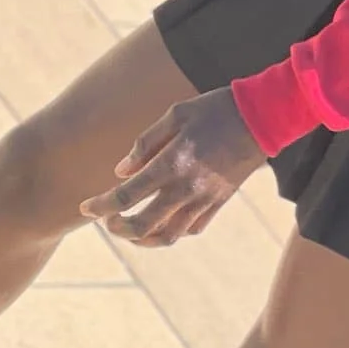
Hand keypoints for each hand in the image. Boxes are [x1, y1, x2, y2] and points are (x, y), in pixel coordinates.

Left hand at [80, 88, 264, 246]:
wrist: (262, 117)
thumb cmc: (216, 109)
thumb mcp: (176, 113)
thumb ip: (145, 143)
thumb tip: (121, 171)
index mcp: (171, 163)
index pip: (125, 196)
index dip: (100, 205)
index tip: (86, 206)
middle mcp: (185, 188)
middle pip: (142, 225)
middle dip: (118, 228)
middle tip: (107, 221)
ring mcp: (204, 199)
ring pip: (166, 235)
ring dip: (142, 238)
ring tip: (130, 229)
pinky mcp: (219, 202)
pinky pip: (191, 228)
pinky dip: (172, 231)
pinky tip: (163, 222)